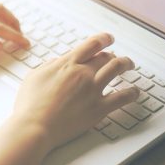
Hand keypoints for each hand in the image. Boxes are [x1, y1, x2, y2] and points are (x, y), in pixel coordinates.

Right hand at [13, 33, 138, 150]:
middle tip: (114, 57)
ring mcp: (93, 90)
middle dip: (112, 54)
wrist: (34, 126)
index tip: (107, 38)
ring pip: (117, 68)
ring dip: (126, 64)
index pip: (91, 44)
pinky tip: (135, 92)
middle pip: (105, 56)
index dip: (103, 39)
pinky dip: (132, 92)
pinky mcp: (99, 108)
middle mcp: (83, 73)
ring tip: (129, 64)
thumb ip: (49, 66)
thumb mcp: (34, 76)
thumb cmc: (30, 104)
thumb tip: (58, 61)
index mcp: (67, 64)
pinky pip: (123, 97)